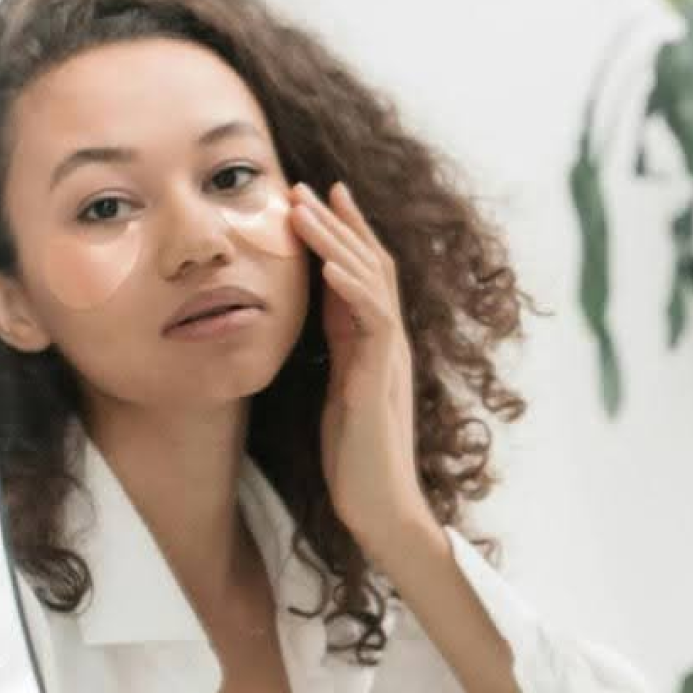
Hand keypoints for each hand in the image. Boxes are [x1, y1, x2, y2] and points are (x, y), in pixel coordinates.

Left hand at [288, 181, 427, 555]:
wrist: (381, 507)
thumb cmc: (356, 458)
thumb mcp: (338, 390)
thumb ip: (337, 350)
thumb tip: (320, 313)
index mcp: (376, 343)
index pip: (365, 274)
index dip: (346, 233)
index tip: (320, 196)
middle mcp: (390, 342)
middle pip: (371, 265)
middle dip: (338, 223)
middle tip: (305, 185)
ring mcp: (389, 358)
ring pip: (370, 283)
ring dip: (336, 242)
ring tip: (303, 209)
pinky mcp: (380, 380)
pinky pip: (372, 323)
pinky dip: (351, 290)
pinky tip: (327, 266)